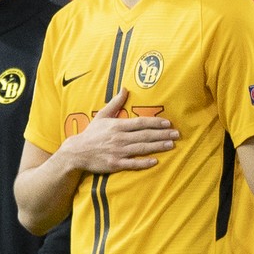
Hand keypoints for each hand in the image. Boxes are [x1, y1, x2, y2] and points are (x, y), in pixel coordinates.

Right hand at [60, 87, 177, 173]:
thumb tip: (124, 89)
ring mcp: (118, 151)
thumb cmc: (91, 134)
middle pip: (145, 135)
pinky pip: (132, 163)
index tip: (168, 123)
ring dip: (158, 146)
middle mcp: (120, 138)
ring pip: (142, 148)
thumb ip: (115, 103)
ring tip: (171, 145)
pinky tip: (155, 161)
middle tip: (177, 134)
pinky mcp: (115, 163)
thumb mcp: (101, 116)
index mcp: (118, 125)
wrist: (76, 152)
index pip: (141, 123)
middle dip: (162, 134)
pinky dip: (144, 163)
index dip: (156, 122)